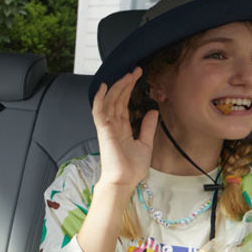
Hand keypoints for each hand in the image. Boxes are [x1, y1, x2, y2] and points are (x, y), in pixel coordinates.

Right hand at [92, 68, 157, 189]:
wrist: (124, 181)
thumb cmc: (131, 168)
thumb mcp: (146, 143)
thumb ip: (148, 127)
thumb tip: (152, 111)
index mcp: (121, 127)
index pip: (124, 102)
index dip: (129, 88)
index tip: (137, 76)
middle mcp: (113, 125)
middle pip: (117, 98)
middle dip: (126, 83)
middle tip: (135, 70)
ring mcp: (107, 127)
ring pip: (109, 101)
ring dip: (117, 86)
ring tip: (127, 75)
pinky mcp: (103, 130)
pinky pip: (98, 111)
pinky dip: (99, 98)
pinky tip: (103, 86)